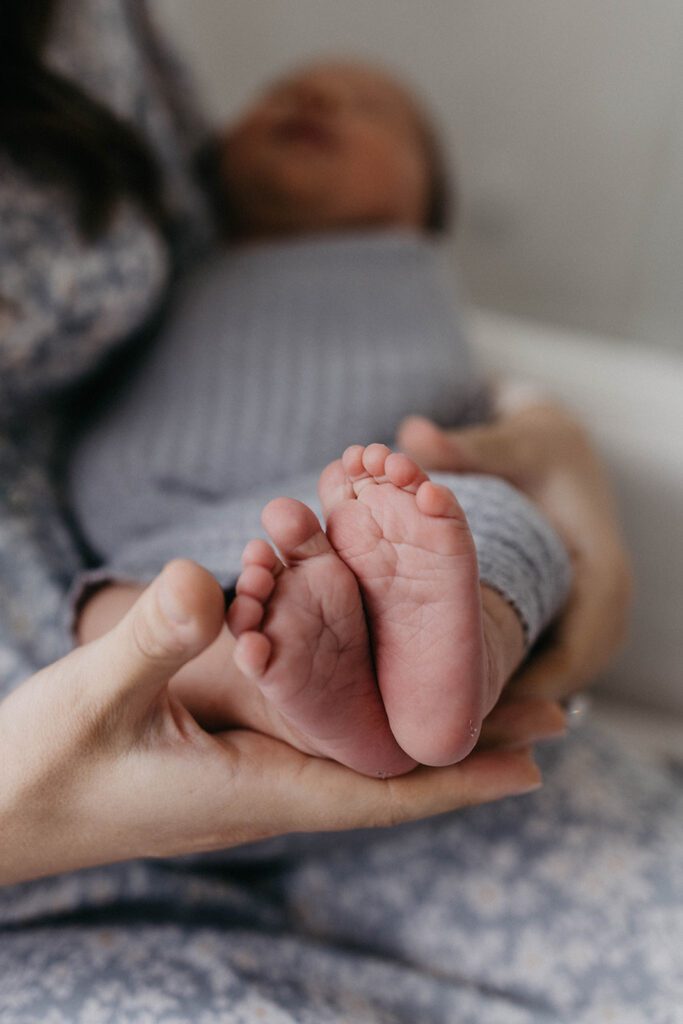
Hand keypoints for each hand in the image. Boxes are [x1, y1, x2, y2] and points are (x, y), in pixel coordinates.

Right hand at [0, 560, 546, 886]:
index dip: (460, 776)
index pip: (378, 794)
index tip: (536, 759)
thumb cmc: (40, 770)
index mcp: (252, 789)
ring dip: (419, 716)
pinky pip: (315, 726)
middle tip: (546, 707)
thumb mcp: (89, 699)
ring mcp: (249, 770)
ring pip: (357, 744)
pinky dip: (361, 697)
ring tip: (480, 681)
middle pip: (389, 768)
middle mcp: (266, 785)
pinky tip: (379, 672)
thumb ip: (150, 642)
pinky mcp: (226, 751)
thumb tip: (210, 579)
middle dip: (465, 742)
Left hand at [397, 402, 632, 700]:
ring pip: (533, 677)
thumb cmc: (548, 450)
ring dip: (486, 692)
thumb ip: (469, 448)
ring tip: (425, 716)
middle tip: (432, 729)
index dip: (517, 692)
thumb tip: (415, 433)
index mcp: (602, 581)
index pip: (571, 661)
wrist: (560, 452)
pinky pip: (522, 658)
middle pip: (549, 682)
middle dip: (492, 703)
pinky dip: (485, 668)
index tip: (461, 713)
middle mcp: (595, 614)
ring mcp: (575, 624)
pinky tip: (434, 680)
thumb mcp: (517, 443)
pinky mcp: (551, 622)